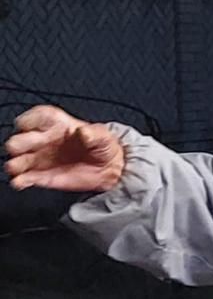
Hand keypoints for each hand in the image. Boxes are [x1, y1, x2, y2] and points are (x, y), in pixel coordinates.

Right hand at [4, 105, 125, 192]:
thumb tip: (84, 132)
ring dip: (16, 163)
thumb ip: (94, 133)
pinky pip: (27, 177)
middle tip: (17, 147)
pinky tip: (20, 181)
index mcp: (59, 125)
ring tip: (15, 167)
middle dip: (19, 142)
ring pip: (21, 159)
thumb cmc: (104, 146)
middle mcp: (45, 140)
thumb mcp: (104, 137)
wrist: (111, 168)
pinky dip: (21, 180)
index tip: (24, 124)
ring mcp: (42, 158)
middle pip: (25, 138)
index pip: (40, 117)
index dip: (30, 119)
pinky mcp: (43, 175)